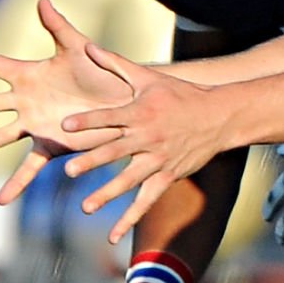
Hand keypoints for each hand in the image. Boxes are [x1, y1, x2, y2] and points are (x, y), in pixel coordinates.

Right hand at [0, 0, 132, 202]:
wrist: (123, 100)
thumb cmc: (102, 70)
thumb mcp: (79, 47)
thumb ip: (59, 26)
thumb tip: (42, 0)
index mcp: (29, 75)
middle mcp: (26, 101)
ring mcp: (35, 125)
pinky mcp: (51, 145)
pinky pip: (29, 167)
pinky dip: (16, 183)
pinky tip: (0, 200)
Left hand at [58, 47, 237, 242]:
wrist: (218, 116)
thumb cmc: (180, 94)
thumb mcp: (150, 78)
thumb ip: (116, 65)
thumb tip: (89, 46)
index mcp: (141, 111)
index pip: (110, 117)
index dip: (88, 121)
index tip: (65, 127)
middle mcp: (148, 137)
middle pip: (116, 150)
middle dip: (93, 160)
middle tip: (70, 169)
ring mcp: (159, 159)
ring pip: (130, 180)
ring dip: (108, 193)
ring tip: (86, 206)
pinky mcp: (167, 176)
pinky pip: (146, 201)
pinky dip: (129, 219)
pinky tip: (112, 235)